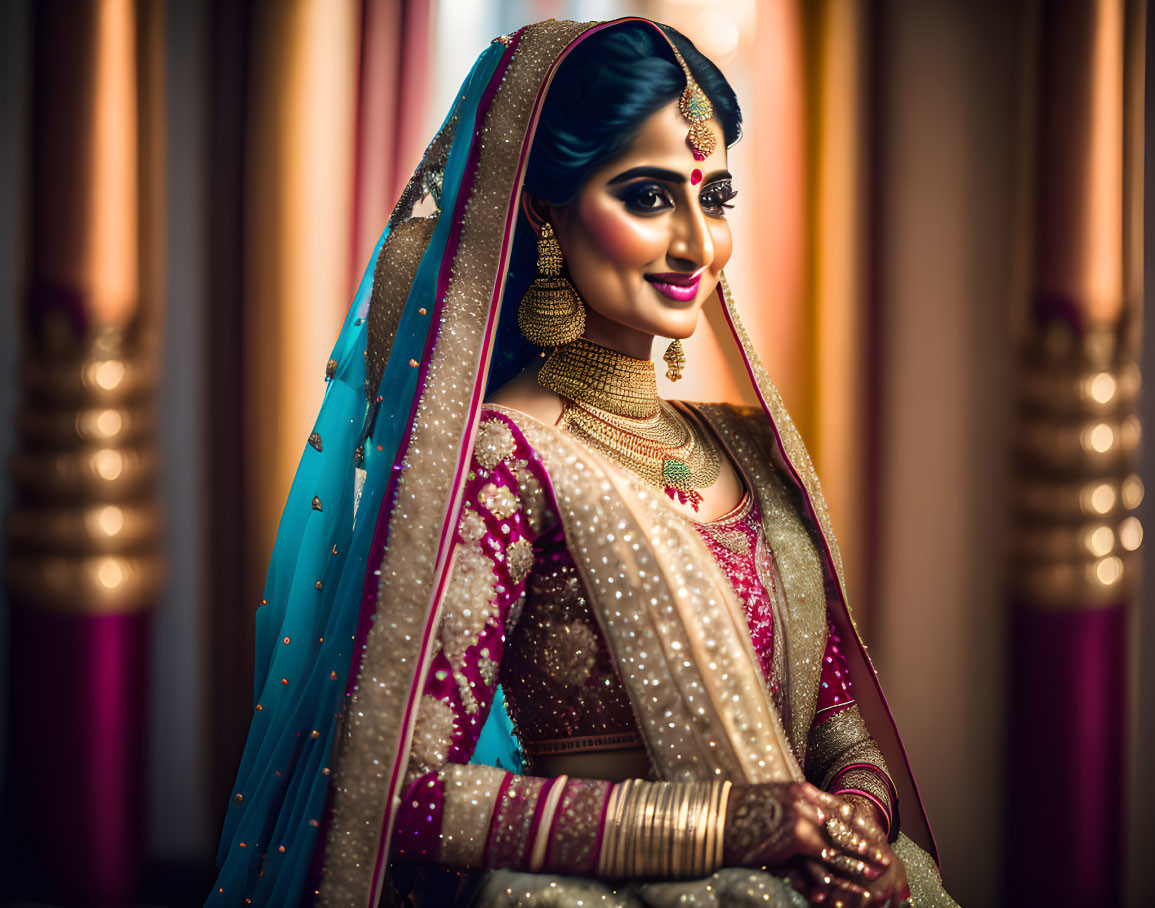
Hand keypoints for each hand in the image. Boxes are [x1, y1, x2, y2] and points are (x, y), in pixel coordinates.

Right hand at [722, 782, 890, 903]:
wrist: (715, 818)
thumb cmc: (737, 813)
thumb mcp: (770, 802)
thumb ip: (792, 808)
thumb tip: (807, 817)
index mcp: (799, 790)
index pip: (837, 808)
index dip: (857, 825)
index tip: (873, 836)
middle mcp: (804, 801)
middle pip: (843, 826)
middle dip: (865, 846)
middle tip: (884, 861)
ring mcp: (800, 818)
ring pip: (839, 846)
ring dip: (859, 865)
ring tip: (876, 877)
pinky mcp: (794, 838)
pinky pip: (823, 861)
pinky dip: (839, 876)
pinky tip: (849, 889)